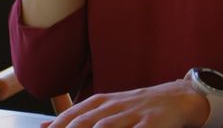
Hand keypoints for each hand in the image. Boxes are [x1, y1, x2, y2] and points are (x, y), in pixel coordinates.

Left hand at [40, 80, 207, 127]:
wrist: (179, 98)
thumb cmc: (139, 107)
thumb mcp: (107, 108)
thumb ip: (77, 117)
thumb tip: (43, 127)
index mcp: (101, 102)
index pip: (70, 118)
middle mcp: (114, 107)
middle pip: (83, 124)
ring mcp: (133, 114)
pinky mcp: (152, 123)